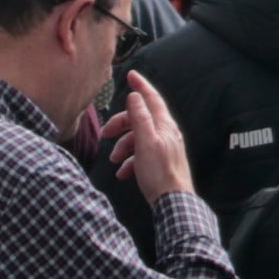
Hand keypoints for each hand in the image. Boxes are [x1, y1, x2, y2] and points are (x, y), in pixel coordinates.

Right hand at [106, 70, 193, 203]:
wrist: (173, 202)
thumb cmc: (160, 173)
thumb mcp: (145, 142)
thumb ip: (140, 117)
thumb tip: (135, 96)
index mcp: (164, 125)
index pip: (152, 99)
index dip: (141, 86)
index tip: (131, 75)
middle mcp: (166, 134)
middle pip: (140, 120)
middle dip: (121, 125)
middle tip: (105, 134)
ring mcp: (163, 149)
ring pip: (137, 139)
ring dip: (122, 147)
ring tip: (113, 161)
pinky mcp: (159, 164)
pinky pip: (140, 157)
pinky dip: (129, 162)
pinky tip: (123, 174)